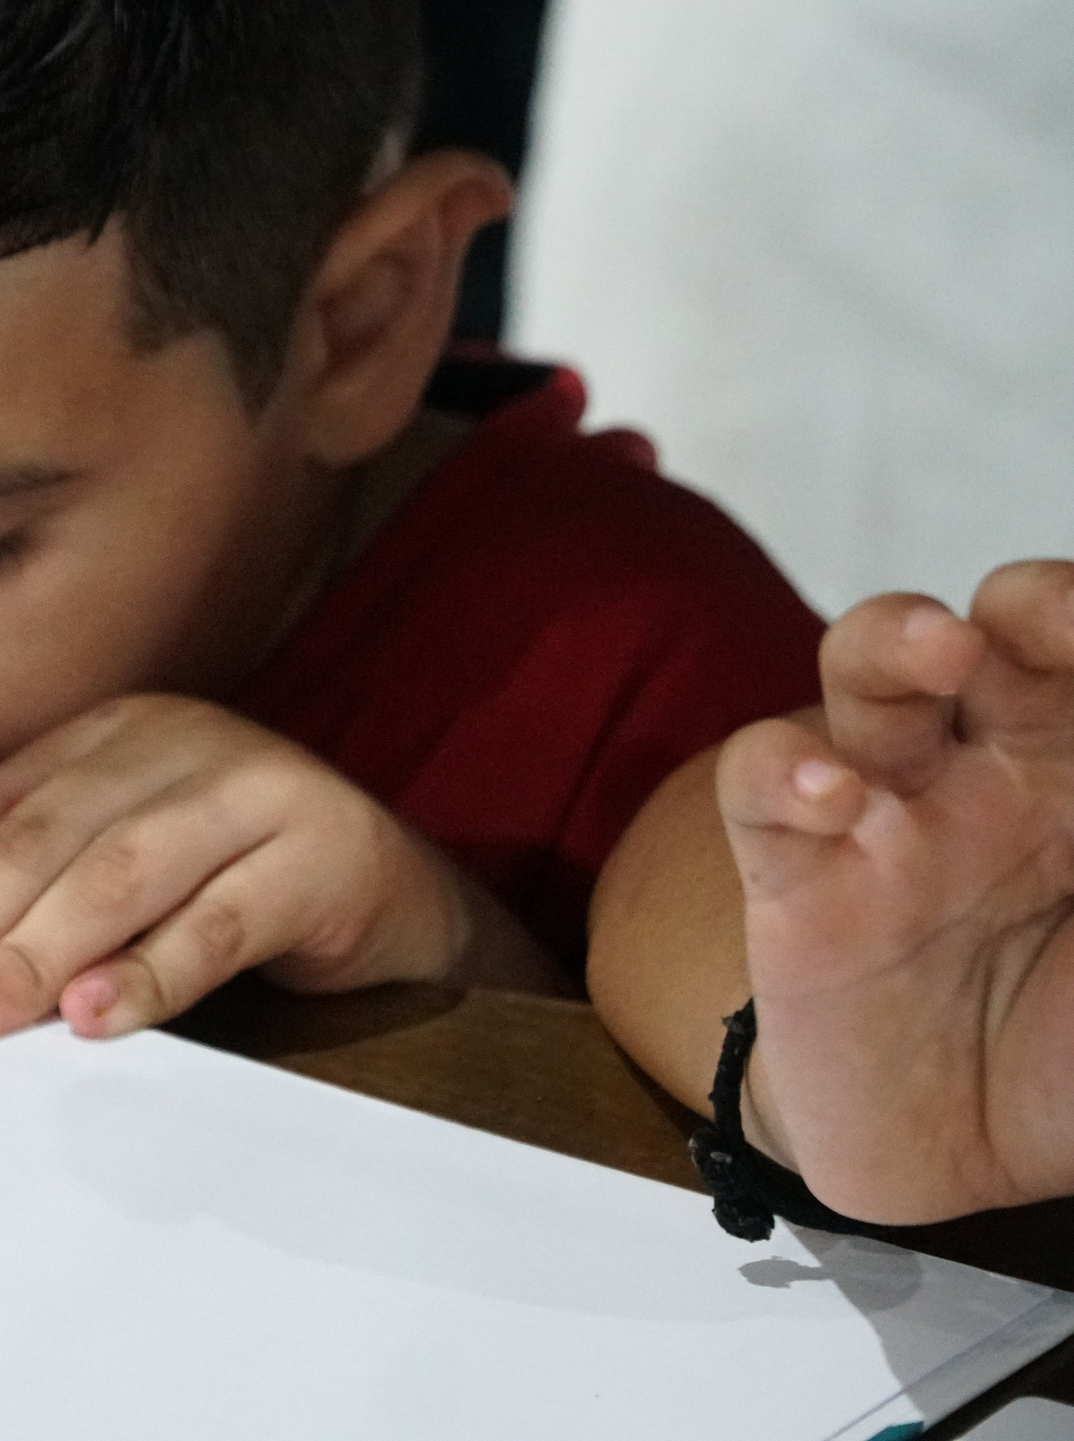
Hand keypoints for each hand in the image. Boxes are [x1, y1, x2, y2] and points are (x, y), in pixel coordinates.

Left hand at [0, 694, 535, 1042]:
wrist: (400, 906)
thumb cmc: (238, 893)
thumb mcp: (122, 884)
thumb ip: (27, 900)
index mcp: (112, 735)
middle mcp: (179, 740)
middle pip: (47, 838)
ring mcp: (258, 784)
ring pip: (123, 872)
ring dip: (39, 952)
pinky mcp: (326, 851)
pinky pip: (224, 919)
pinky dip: (154, 970)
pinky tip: (98, 1015)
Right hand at [720, 560, 1073, 1223]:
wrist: (963, 1170)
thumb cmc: (1067, 1058)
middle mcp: (998, 774)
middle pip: (999, 636)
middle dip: (1033, 603)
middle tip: (1052, 617)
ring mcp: (888, 817)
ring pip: (866, 675)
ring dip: (897, 640)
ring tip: (944, 645)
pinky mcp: (793, 880)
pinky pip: (758, 789)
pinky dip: (781, 771)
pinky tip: (832, 797)